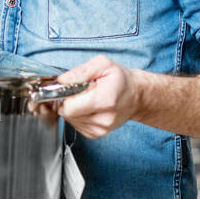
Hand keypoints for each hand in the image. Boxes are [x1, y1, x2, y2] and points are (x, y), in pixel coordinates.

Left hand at [28, 55, 143, 138]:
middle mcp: (103, 118)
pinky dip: (78, 115)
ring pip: (70, 120)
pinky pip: (76, 125)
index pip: (69, 106)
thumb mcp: (103, 65)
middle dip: (68, 101)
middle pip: (67, 114)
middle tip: (80, 92)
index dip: (65, 96)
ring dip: (74, 108)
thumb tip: (62, 80)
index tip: (71, 88)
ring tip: (87, 99)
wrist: (137, 96)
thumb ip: (81, 71)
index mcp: (104, 100)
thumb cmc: (121, 80)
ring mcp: (101, 129)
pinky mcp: (97, 134)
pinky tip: (89, 107)